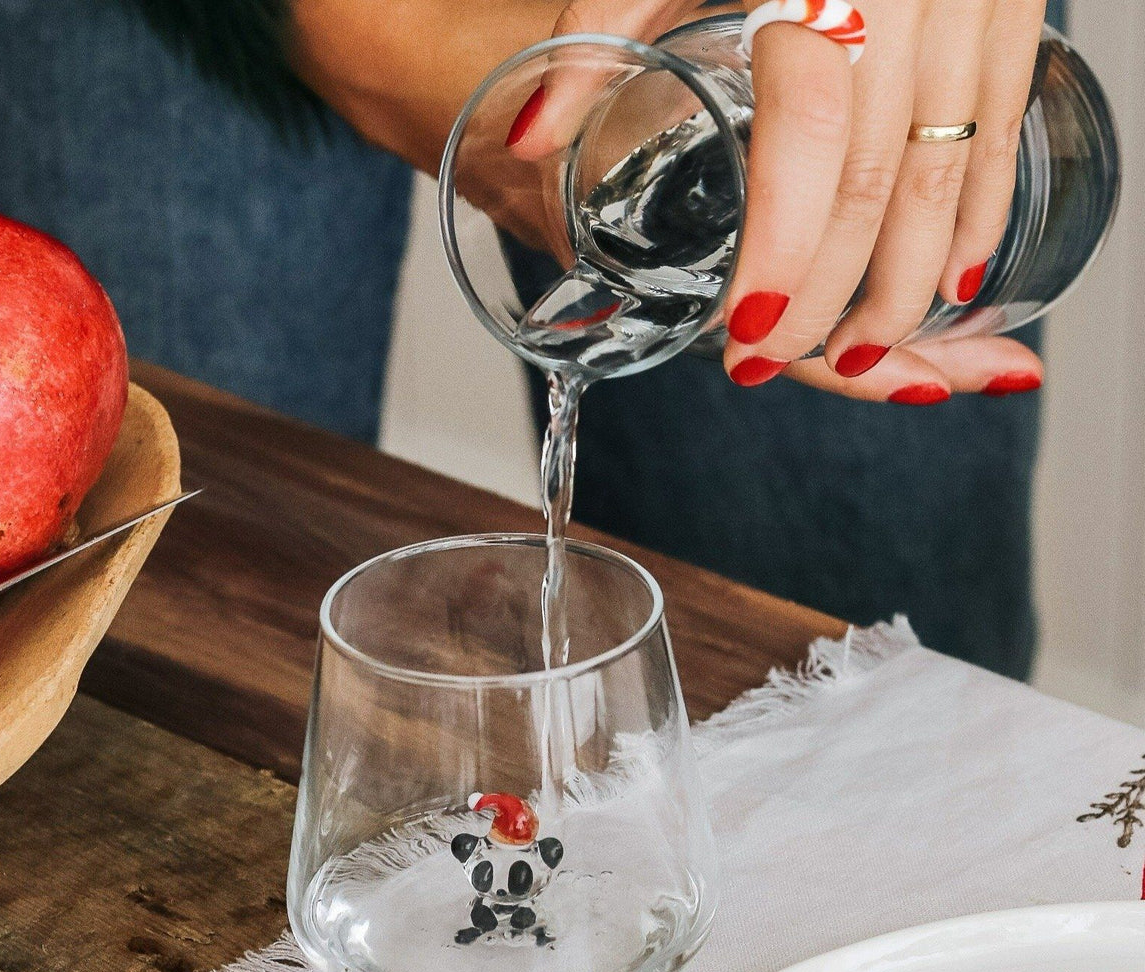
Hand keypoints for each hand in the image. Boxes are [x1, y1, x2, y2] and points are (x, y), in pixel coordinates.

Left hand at [515, 0, 1046, 402]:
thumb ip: (600, 29)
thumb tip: (530, 141)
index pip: (808, 144)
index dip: (783, 252)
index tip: (747, 333)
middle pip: (877, 185)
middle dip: (832, 298)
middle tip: (778, 363)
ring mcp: (975, 3)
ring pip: (948, 177)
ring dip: (907, 285)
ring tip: (861, 352)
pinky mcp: (1014, 10)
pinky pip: (999, 138)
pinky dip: (975, 221)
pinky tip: (950, 284)